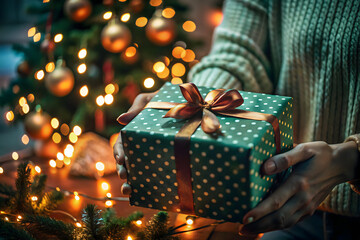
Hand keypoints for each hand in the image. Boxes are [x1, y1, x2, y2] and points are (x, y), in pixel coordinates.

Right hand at [113, 91, 157, 194]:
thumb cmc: (162, 99)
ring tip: (129, 190)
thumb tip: (120, 119)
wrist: (187, 102)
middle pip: (127, 161)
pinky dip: (150, 184)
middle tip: (124, 176)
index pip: (121, 144)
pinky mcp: (165, 159)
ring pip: (138, 170)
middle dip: (123, 170)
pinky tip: (147, 192)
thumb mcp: (148, 100)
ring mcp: (151, 153)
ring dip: (131, 181)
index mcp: (132, 132)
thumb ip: (136, 108)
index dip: (118, 152)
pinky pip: (156, 172)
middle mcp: (139, 145)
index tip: (121, 159)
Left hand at [239, 141, 358, 234]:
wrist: (341, 164)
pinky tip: (265, 226)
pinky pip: (292, 222)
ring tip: (248, 231)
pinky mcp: (309, 209)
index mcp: (299, 183)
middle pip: (278, 218)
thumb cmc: (320, 154)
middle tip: (241, 229)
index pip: (276, 201)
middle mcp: (303, 198)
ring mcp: (307, 206)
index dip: (259, 212)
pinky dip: (277, 226)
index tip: (244, 218)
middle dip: (258, 225)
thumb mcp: (304, 149)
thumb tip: (265, 167)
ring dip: (266, 228)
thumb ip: (284, 158)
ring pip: (285, 223)